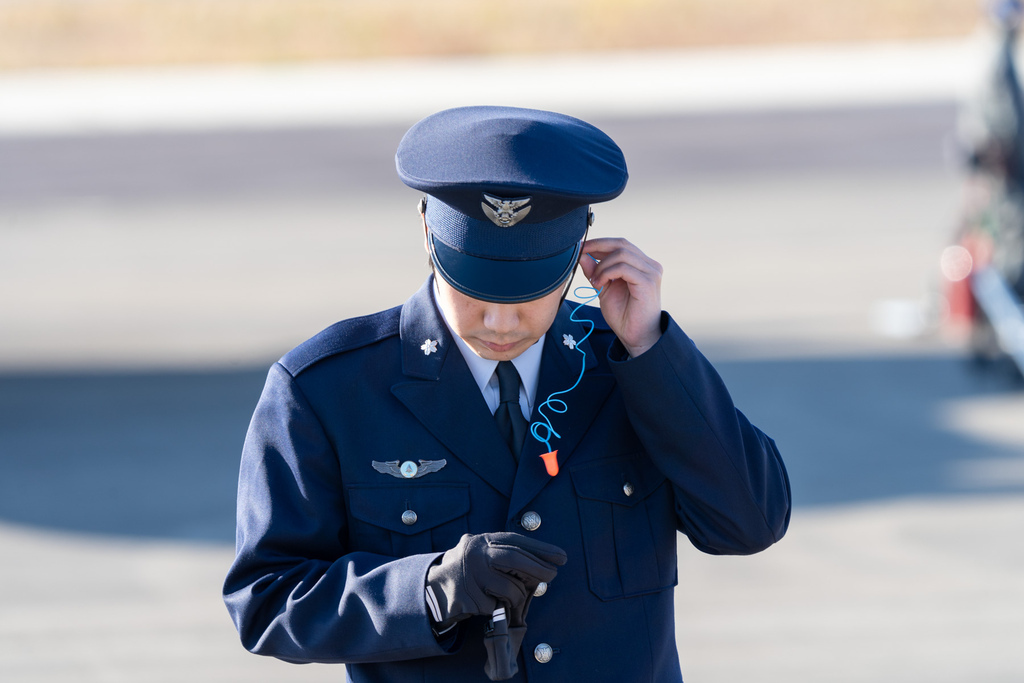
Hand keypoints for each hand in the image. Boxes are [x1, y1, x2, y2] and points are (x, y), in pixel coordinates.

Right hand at [425, 533, 566, 631]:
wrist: (431, 588)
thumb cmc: (467, 570)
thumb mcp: (482, 553)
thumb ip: (505, 554)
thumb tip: (543, 564)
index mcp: (480, 540)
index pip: (515, 541)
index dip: (541, 548)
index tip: (561, 556)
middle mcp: (474, 554)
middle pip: (515, 559)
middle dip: (539, 568)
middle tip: (553, 575)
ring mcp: (470, 576)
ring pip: (510, 588)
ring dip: (518, 596)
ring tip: (511, 597)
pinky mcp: (468, 598)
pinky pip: (496, 607)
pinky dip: (499, 608)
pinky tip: (490, 604)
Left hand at [579, 238, 662, 356]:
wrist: (636, 337)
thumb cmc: (623, 315)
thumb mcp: (603, 288)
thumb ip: (595, 271)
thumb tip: (582, 253)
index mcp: (641, 264)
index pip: (620, 244)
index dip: (599, 243)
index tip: (581, 248)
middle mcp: (649, 265)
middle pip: (621, 244)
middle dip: (598, 246)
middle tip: (581, 254)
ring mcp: (651, 272)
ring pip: (621, 254)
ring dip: (602, 265)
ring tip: (594, 281)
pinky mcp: (648, 282)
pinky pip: (623, 268)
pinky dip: (607, 272)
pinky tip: (599, 284)